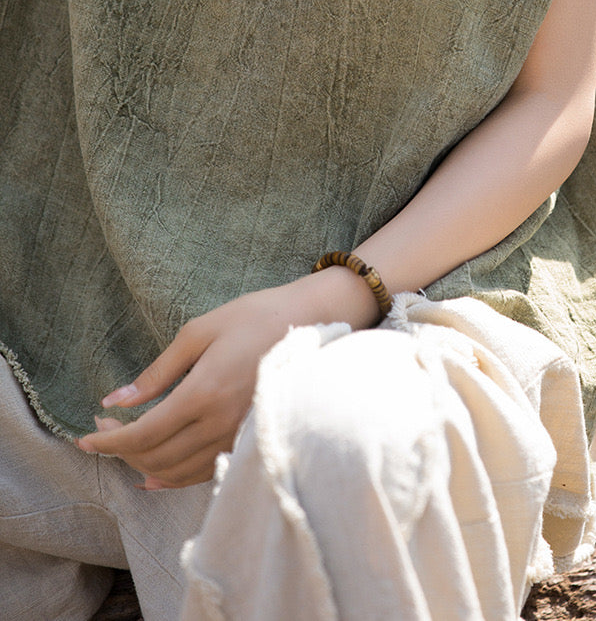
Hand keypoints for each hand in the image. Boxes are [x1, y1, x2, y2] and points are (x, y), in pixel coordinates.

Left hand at [76, 269, 379, 487]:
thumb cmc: (255, 316)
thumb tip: (116, 400)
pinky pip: (204, 472)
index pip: (144, 434)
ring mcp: (238, 436)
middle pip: (156, 457)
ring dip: (143, 464)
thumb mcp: (200, 331)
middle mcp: (220, 423)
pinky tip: (155, 473)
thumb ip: (158, 370)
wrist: (312, 322)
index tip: (84, 438)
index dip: (109, 442)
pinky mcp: (249, 439)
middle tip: (103, 431)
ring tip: (124, 446)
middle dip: (121, 450)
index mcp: (204, 393)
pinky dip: (173, 477)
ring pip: (178, 472)